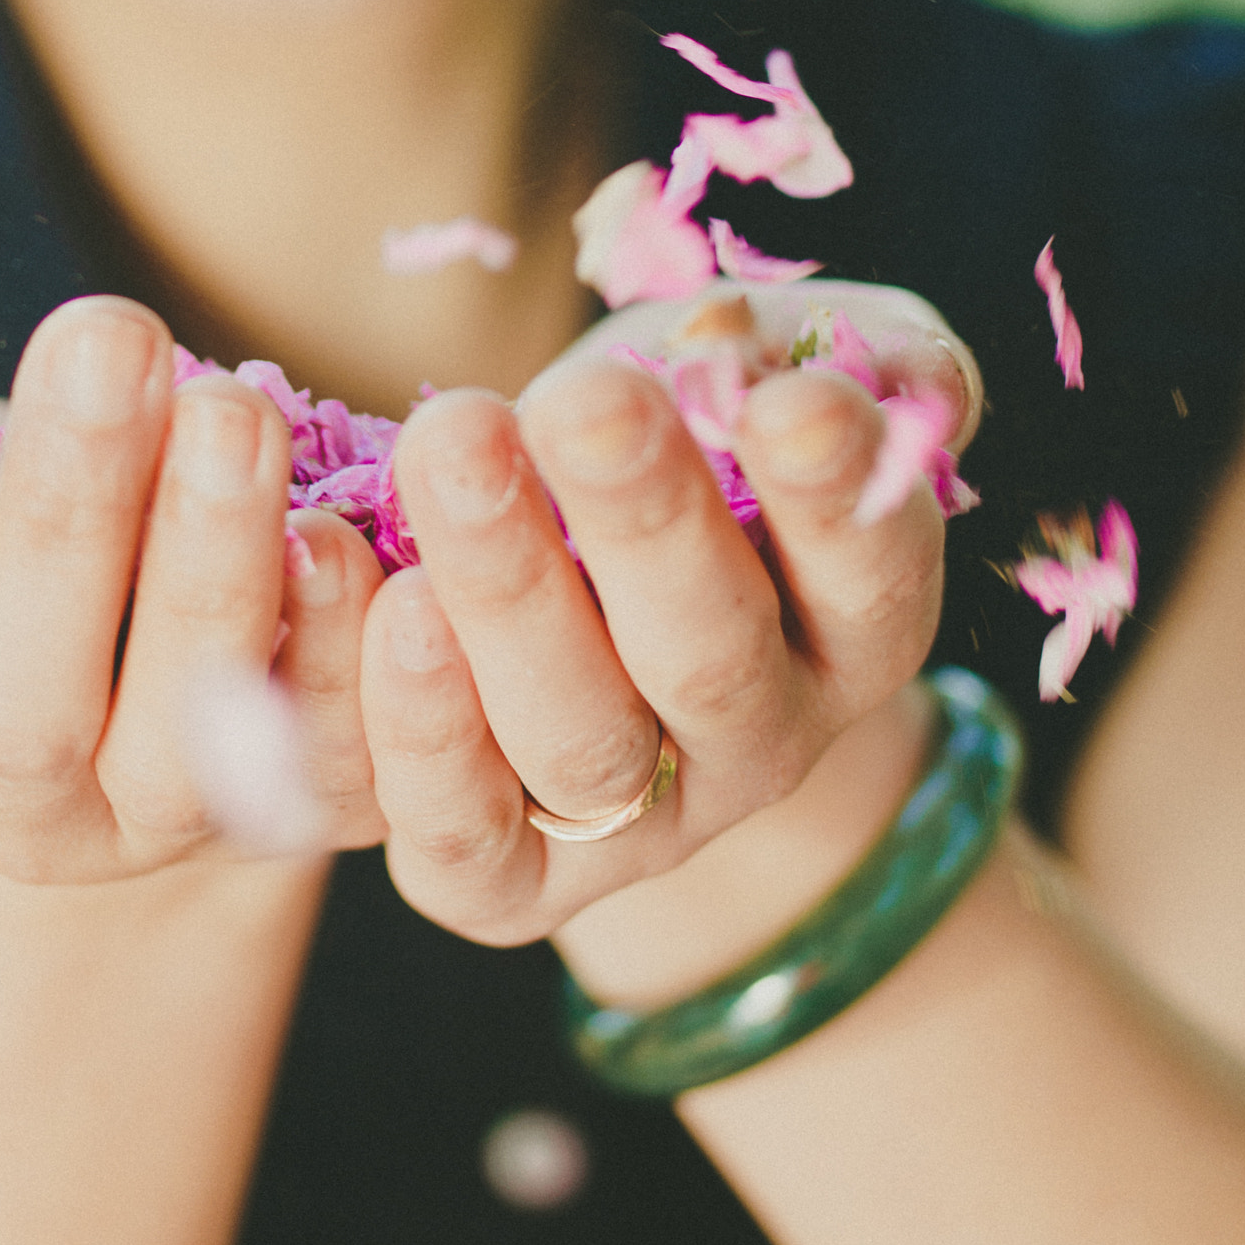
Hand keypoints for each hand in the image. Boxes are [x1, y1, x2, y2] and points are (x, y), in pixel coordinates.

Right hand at [0, 296, 384, 881]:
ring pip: (187, 744)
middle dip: (69, 517)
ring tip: (230, 415)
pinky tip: (341, 532)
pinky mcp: (292, 808)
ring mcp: (158, 830)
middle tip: (107, 343)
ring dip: (213, 567)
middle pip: (27, 707)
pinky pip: (329, 756)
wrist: (115, 644)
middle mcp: (10, 816)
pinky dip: (342, 648)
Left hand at [359, 278, 974, 944]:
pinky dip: (417, 726)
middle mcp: (761, 745)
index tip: (789, 400)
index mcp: (853, 629)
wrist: (562, 572)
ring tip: (450, 444)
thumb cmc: (682, 439)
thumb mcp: (773, 373)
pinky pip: (463, 832)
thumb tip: (857, 381)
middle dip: (645, 523)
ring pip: (580, 742)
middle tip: (581, 402)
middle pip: (709, 659)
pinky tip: (377, 589)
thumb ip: (839, 363)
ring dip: (508, 593)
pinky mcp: (507, 880)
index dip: (833, 494)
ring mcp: (638, 829)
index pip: (867, 572)